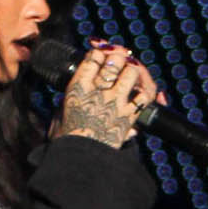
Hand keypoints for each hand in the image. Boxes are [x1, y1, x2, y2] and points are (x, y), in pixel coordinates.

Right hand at [49, 40, 164, 148]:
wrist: (80, 157)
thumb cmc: (66, 137)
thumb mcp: (59, 112)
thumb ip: (70, 99)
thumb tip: (76, 90)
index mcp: (78, 87)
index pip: (93, 58)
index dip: (100, 51)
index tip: (101, 51)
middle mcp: (98, 91)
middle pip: (114, 60)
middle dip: (119, 54)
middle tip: (120, 56)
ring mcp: (116, 102)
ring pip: (132, 73)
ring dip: (134, 69)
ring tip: (132, 70)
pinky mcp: (130, 116)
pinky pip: (145, 95)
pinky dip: (147, 89)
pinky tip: (144, 87)